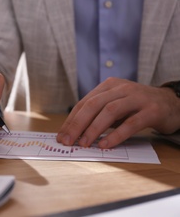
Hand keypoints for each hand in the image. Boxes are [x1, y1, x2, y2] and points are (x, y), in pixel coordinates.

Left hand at [56, 77, 179, 148]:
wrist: (171, 104)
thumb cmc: (137, 107)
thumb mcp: (115, 105)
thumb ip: (98, 114)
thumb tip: (74, 133)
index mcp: (109, 86)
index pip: (84, 103)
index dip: (71, 120)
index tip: (61, 135)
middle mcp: (121, 88)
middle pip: (93, 105)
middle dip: (77, 124)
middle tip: (67, 141)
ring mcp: (137, 98)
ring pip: (110, 111)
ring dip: (93, 129)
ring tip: (84, 144)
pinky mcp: (152, 110)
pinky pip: (131, 123)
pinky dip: (116, 135)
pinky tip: (105, 145)